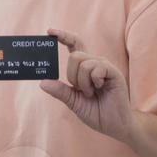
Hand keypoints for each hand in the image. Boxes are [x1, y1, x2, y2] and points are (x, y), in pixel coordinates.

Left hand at [39, 28, 135, 142]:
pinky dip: (93, 81)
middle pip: (74, 55)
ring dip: (83, 82)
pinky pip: (96, 68)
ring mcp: (104, 67)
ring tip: (92, 92)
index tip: (49, 32)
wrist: (114, 125)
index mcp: (84, 68)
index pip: (74, 45)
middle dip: (72, 75)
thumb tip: (42, 82)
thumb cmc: (96, 112)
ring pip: (83, 63)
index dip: (63, 36)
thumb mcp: (73, 101)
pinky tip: (100, 88)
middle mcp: (94, 63)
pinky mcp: (113, 72)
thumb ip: (60, 91)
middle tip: (82, 90)